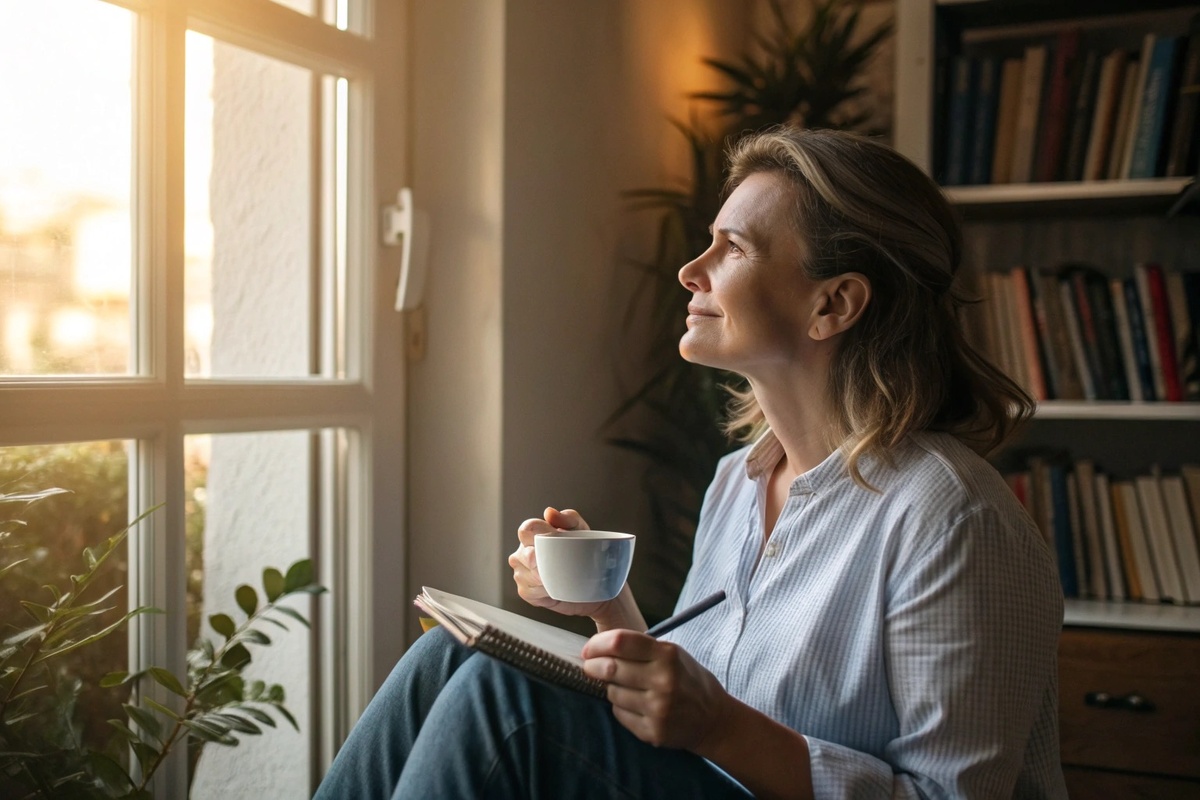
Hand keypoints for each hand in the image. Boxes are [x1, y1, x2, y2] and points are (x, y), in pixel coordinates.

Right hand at [509, 507, 607, 617]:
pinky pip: (531, 591)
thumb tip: (549, 512)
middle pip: (524, 555)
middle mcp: (522, 552)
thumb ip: (567, 517)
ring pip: (527, 575)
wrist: (592, 582)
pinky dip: (545, 592)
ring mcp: (521, 572)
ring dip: (545, 578)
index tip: (555, 539)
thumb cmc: (583, 552)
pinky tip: (555, 589)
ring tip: (561, 577)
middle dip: (542, 560)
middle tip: (560, 563)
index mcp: (533, 534)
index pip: (526, 529)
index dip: (538, 534)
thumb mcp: (581, 531)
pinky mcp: (525, 591)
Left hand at [581, 629, 732, 751]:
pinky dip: (620, 706)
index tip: (588, 649)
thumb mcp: (673, 654)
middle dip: (593, 666)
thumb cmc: (688, 680)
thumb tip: (598, 647)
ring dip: (610, 687)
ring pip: (612, 693)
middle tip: (590, 666)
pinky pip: (619, 714)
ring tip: (624, 686)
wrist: (713, 719)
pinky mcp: (652, 731)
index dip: (597, 644)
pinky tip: (634, 704)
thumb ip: (640, 648)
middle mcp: (663, 681)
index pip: (621, 642)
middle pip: (610, 668)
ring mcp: (658, 709)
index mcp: (668, 655)